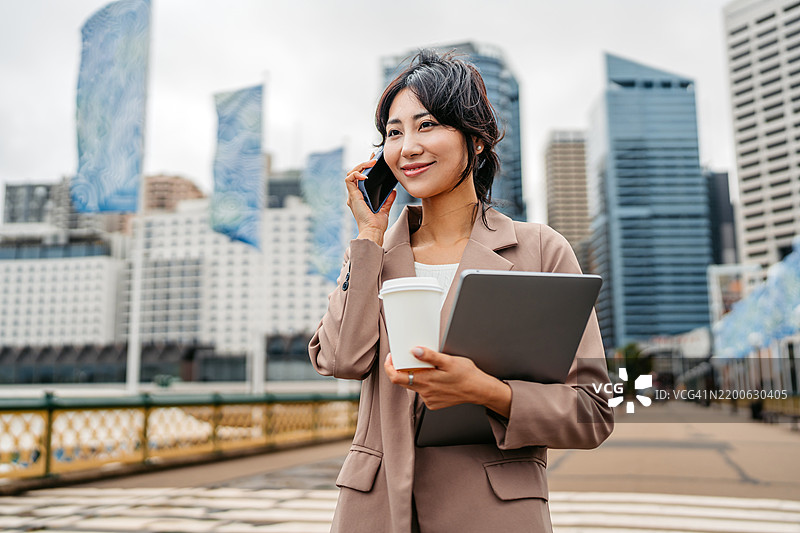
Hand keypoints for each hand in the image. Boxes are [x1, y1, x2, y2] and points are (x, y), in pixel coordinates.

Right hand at [344, 155, 396, 245]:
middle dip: (363, 164)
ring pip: (350, 174)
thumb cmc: (377, 224)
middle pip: (355, 174)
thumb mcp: (385, 208)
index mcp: (361, 197)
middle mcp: (355, 195)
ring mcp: (352, 195)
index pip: (361, 178)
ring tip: (371, 163)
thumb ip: (388, 199)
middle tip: (374, 158)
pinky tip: (365, 175)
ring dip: (360, 166)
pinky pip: (349, 179)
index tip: (374, 161)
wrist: (373, 231)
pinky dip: (356, 174)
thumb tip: (393, 190)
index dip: (365, 168)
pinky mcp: (352, 196)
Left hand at [384, 347, 511, 416]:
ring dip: (417, 376)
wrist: (479, 390)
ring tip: (430, 368)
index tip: (391, 357)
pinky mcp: (434, 404)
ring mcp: (429, 399)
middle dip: (402, 369)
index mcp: (425, 381)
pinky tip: (437, 379)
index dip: (389, 367)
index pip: (396, 377)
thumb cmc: (466, 374)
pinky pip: (424, 392)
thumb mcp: (449, 360)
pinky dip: (426, 384)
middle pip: (403, 381)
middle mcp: (424, 392)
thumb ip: (430, 356)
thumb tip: (414, 351)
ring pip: (414, 386)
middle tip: (407, 358)